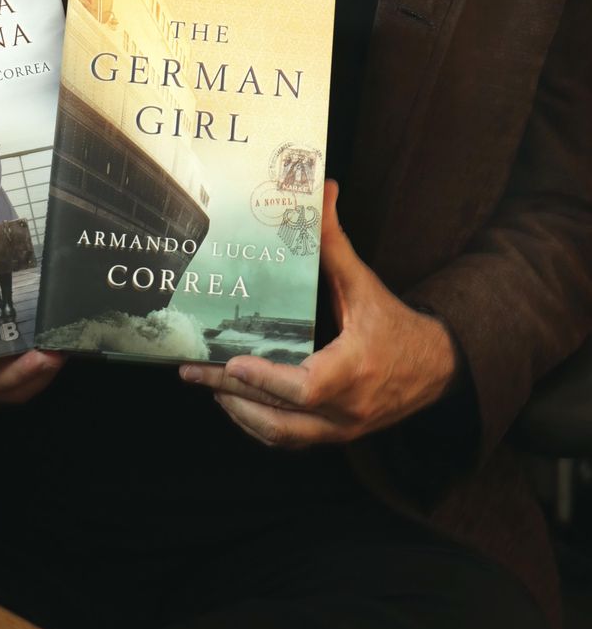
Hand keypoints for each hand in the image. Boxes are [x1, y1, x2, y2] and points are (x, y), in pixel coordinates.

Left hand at [179, 180, 457, 448]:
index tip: (231, 364)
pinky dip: (258, 422)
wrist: (436, 369)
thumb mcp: (365, 284)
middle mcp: (346, 409)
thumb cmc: (395, 325)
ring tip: (206, 384)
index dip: (266, 379)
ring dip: (239, 413)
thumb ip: (335, 243)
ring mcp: (340, 429)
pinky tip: (235, 400)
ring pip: (280, 435)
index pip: (305, 388)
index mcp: (354, 369)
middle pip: (280, 417)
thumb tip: (323, 190)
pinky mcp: (335, 436)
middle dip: (231, 394)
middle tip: (192, 371)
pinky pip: (290, 438)